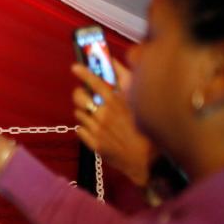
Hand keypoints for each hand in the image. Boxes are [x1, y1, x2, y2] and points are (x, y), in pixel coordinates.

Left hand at [71, 61, 153, 185]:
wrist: (148, 160)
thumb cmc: (147, 129)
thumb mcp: (139, 101)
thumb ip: (126, 80)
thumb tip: (114, 63)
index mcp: (116, 102)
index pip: (94, 82)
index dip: (83, 73)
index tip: (75, 67)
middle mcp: (104, 114)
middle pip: (79, 97)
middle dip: (80, 94)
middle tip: (86, 95)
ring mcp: (97, 130)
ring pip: (78, 113)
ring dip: (85, 111)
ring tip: (95, 114)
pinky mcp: (94, 144)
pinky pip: (80, 129)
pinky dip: (85, 127)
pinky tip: (96, 128)